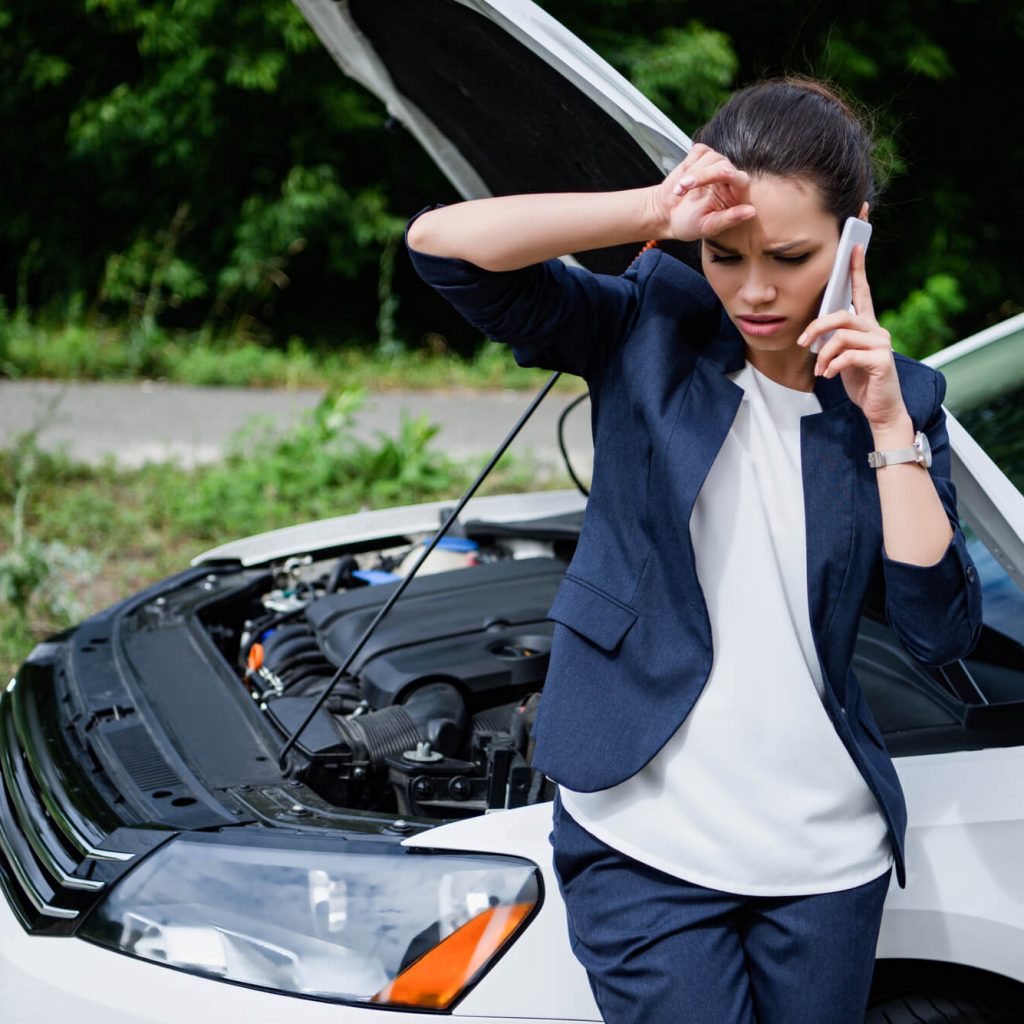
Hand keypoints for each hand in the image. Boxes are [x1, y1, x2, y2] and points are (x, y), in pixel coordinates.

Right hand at [648, 144, 756, 241]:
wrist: (667, 215)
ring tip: (678, 191)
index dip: (724, 175)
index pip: (739, 178)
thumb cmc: (688, 224)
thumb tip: (752, 212)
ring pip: (709, 156)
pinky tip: (681, 178)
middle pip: (722, 164)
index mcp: (736, 196)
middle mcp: (729, 178)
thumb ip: (729, 219)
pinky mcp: (703, 158)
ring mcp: (716, 165)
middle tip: (680, 190)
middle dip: (699, 176)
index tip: (708, 179)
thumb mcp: (708, 226)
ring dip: (689, 172)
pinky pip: (698, 150)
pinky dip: (687, 162)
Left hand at [797, 243, 907, 427]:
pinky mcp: (881, 360)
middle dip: (816, 327)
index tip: (854, 246)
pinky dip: (832, 367)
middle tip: (802, 343)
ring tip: (821, 370)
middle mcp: (877, 330)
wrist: (881, 409)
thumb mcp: (843, 359)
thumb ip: (834, 342)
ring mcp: (881, 344)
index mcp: (867, 326)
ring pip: (841, 336)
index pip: (862, 292)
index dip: (857, 269)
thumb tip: (815, 335)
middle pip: (841, 315)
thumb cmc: (861, 382)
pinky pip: (847, 356)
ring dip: (823, 355)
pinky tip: (830, 377)